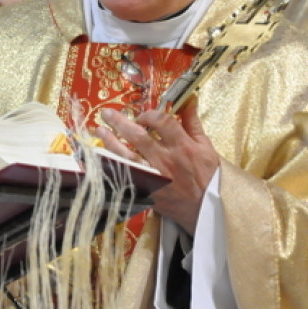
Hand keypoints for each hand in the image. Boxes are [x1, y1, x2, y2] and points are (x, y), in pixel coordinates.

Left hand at [95, 98, 218, 234]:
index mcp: (183, 147)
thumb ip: (193, 123)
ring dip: (110, 142)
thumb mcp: (206, 147)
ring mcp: (155, 177)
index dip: (149, 115)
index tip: (140, 115)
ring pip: (127, 157)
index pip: (162, 123)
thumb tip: (187, 100)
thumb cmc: (209, 176)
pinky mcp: (147, 191)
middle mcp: (167, 160)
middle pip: (139, 137)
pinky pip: (125, 177)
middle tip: (106, 113)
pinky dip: (111, 167)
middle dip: (120, 123)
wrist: (208, 208)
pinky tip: (100, 158)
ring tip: (99, 130)